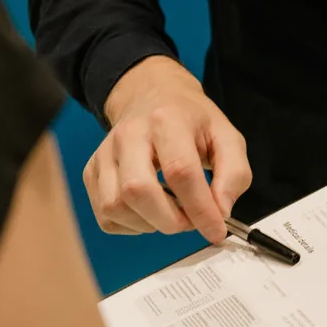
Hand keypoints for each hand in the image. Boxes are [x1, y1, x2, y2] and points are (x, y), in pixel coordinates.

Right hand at [87, 56, 251, 242]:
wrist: (151, 96)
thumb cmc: (190, 121)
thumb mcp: (227, 138)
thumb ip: (234, 175)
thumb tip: (220, 213)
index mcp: (167, 121)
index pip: (180, 172)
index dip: (200, 209)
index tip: (216, 230)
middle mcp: (129, 135)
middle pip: (138, 191)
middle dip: (170, 220)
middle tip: (190, 221)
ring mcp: (105, 153)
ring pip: (115, 206)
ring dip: (149, 224)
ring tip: (170, 213)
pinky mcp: (91, 171)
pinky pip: (105, 215)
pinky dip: (131, 225)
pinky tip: (149, 211)